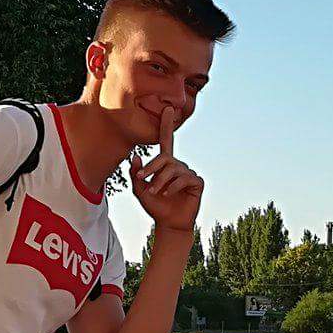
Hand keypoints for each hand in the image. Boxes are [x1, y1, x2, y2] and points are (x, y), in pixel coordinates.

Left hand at [129, 106, 203, 230]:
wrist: (168, 223)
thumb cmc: (155, 206)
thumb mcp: (139, 190)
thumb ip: (135, 174)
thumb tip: (136, 157)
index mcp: (166, 164)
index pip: (166, 141)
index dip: (166, 125)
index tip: (168, 109)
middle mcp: (178, 165)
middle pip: (165, 159)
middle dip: (152, 168)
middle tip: (143, 179)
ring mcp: (189, 173)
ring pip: (173, 170)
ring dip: (160, 181)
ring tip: (155, 192)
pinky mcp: (197, 182)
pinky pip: (184, 179)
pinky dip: (173, 187)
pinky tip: (168, 194)